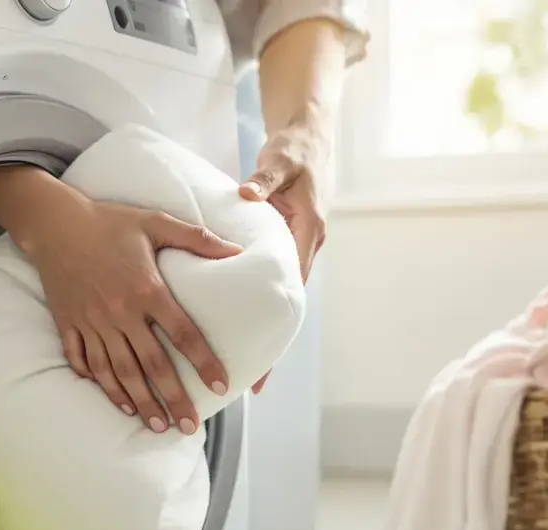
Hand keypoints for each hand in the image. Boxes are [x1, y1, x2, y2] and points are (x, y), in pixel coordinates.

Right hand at [25, 198, 241, 433]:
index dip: (204, 362)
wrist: (54, 223)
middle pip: (151, 365)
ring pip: (118, 371)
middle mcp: (120, 312)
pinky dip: (101, 384)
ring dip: (140, 401)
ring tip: (157, 425)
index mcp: (147, 289)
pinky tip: (119, 402)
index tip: (220, 386)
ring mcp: (92, 321)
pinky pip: (85, 361)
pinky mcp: (69, 324)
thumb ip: (197, 238)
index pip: (183, 334)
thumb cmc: (109, 221)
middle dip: (173, 399)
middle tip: (190, 426)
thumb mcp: (156, 222)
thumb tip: (236, 251)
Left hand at [239, 123, 330, 393]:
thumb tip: (245, 192)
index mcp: (310, 231)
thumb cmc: (296, 148)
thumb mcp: (281, 161)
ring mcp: (295, 243)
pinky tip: (237, 314)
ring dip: (264, 323)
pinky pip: (268, 274)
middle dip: (272, 340)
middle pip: (286, 302)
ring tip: (243, 359)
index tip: (266, 356)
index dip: (277, 324)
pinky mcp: (283, 238)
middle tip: (253, 379)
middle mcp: (306, 244)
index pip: (292, 287)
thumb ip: (264, 179)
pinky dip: (255, 296)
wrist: (309, 133)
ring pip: (277, 292)